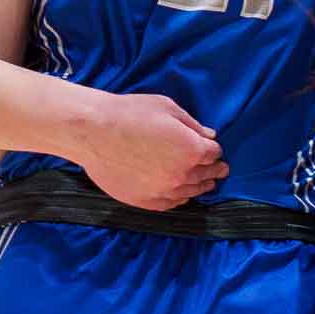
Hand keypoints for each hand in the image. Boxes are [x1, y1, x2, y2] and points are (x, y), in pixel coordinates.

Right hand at [75, 92, 225, 210]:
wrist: (93, 132)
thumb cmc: (131, 114)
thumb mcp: (169, 109)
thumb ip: (193, 126)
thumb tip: (210, 136)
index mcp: (192, 150)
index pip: (214, 153)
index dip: (213, 149)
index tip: (212, 148)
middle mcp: (181, 175)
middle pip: (206, 175)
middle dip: (214, 170)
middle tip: (221, 170)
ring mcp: (162, 191)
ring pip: (190, 192)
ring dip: (200, 187)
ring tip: (206, 184)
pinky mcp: (143, 201)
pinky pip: (169, 204)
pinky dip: (178, 199)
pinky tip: (181, 195)